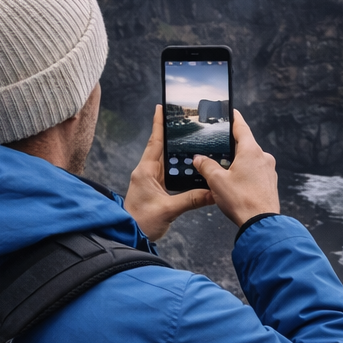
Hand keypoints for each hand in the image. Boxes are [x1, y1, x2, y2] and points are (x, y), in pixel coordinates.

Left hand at [123, 105, 213, 241]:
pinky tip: (188, 164)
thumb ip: (192, 199)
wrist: (129, 236)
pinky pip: (169, 172)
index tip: (161, 106)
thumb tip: (213, 192)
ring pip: (166, 159)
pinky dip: (178, 165)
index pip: (155, 142)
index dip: (158, 124)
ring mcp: (150, 180)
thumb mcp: (169, 210)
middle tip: (182, 118)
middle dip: (171, 132)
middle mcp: (147, 172)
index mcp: (146, 171)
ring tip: (189, 137)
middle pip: (161, 147)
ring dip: (176, 149)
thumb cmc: (141, 222)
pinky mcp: (155, 189)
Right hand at [193, 109, 280, 226]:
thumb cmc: (241, 200)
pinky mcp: (270, 183)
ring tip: (224, 170)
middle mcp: (263, 157)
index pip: (242, 127)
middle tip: (219, 147)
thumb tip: (199, 159)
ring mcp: (269, 170)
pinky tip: (236, 184)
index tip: (232, 111)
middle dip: (232, 146)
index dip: (234, 118)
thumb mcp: (216, 181)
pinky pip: (256, 172)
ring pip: (251, 160)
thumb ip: (206, 166)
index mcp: (251, 151)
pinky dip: (245, 173)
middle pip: (246, 145)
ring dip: (238, 162)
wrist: (261, 223)